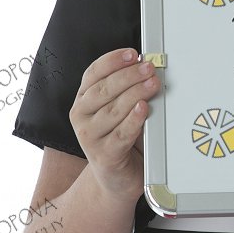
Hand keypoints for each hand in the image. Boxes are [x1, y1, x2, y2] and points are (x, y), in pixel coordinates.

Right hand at [69, 49, 159, 202]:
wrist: (116, 179)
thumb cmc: (121, 139)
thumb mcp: (120, 110)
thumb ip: (128, 90)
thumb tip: (148, 68)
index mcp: (84, 100)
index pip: (93, 73)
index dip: (112, 61)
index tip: (132, 53)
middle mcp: (81, 116)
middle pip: (104, 89)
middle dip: (129, 76)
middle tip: (149, 68)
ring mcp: (89, 137)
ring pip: (113, 110)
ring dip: (135, 94)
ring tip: (152, 84)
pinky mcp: (103, 155)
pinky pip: (120, 134)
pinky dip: (133, 120)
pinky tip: (143, 109)